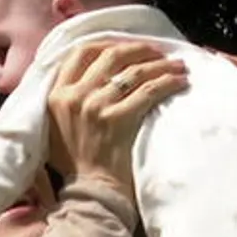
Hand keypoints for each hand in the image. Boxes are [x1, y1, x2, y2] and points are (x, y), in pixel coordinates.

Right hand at [46, 40, 189, 195]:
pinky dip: (168, 82)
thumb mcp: (56, 126)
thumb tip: (90, 75)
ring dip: (160, 65)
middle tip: (157, 52)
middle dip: (138, 50)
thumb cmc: (75, 164)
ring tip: (178, 66)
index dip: (106, 44)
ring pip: (134, 71)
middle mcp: (74, 96)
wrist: (89, 192)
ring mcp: (96, 106)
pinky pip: (148, 91)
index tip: (125, 48)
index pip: (80, 53)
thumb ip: (66, 98)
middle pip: (110, 55)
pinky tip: (181, 82)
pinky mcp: (118, 119)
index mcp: (56, 94)